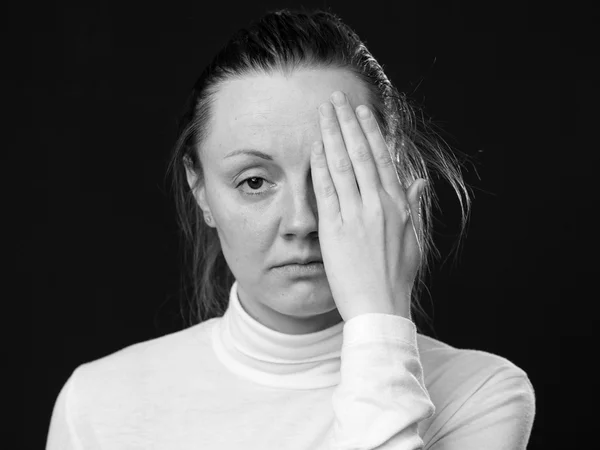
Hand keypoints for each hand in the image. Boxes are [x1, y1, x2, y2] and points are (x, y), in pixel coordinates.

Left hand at [311, 91, 426, 321]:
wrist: (379, 306)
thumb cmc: (396, 276)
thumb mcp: (413, 239)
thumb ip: (413, 207)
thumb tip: (417, 182)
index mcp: (398, 206)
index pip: (382, 159)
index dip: (370, 132)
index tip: (362, 112)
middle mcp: (378, 204)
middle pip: (360, 153)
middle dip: (348, 122)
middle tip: (337, 99)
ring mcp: (356, 215)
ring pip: (343, 165)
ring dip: (332, 134)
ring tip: (324, 112)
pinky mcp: (335, 229)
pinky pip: (327, 190)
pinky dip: (321, 165)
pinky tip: (316, 146)